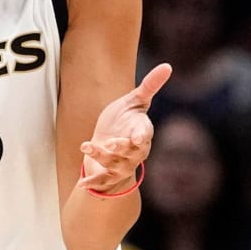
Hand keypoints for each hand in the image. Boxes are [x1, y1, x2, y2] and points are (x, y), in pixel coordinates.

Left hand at [77, 64, 172, 193]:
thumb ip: (150, 85)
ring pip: (114, 165)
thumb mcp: (135, 100)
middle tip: (109, 143)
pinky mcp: (108, 174)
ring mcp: (122, 165)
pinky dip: (93, 183)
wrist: (112, 144)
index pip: (145, 134)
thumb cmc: (125, 120)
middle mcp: (135, 152)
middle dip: (120, 148)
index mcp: (142, 133)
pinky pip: (102, 181)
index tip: (138, 137)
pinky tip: (82, 185)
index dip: (141, 136)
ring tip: (87, 146)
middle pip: (131, 153)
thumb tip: (167, 65)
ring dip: (101, 158)